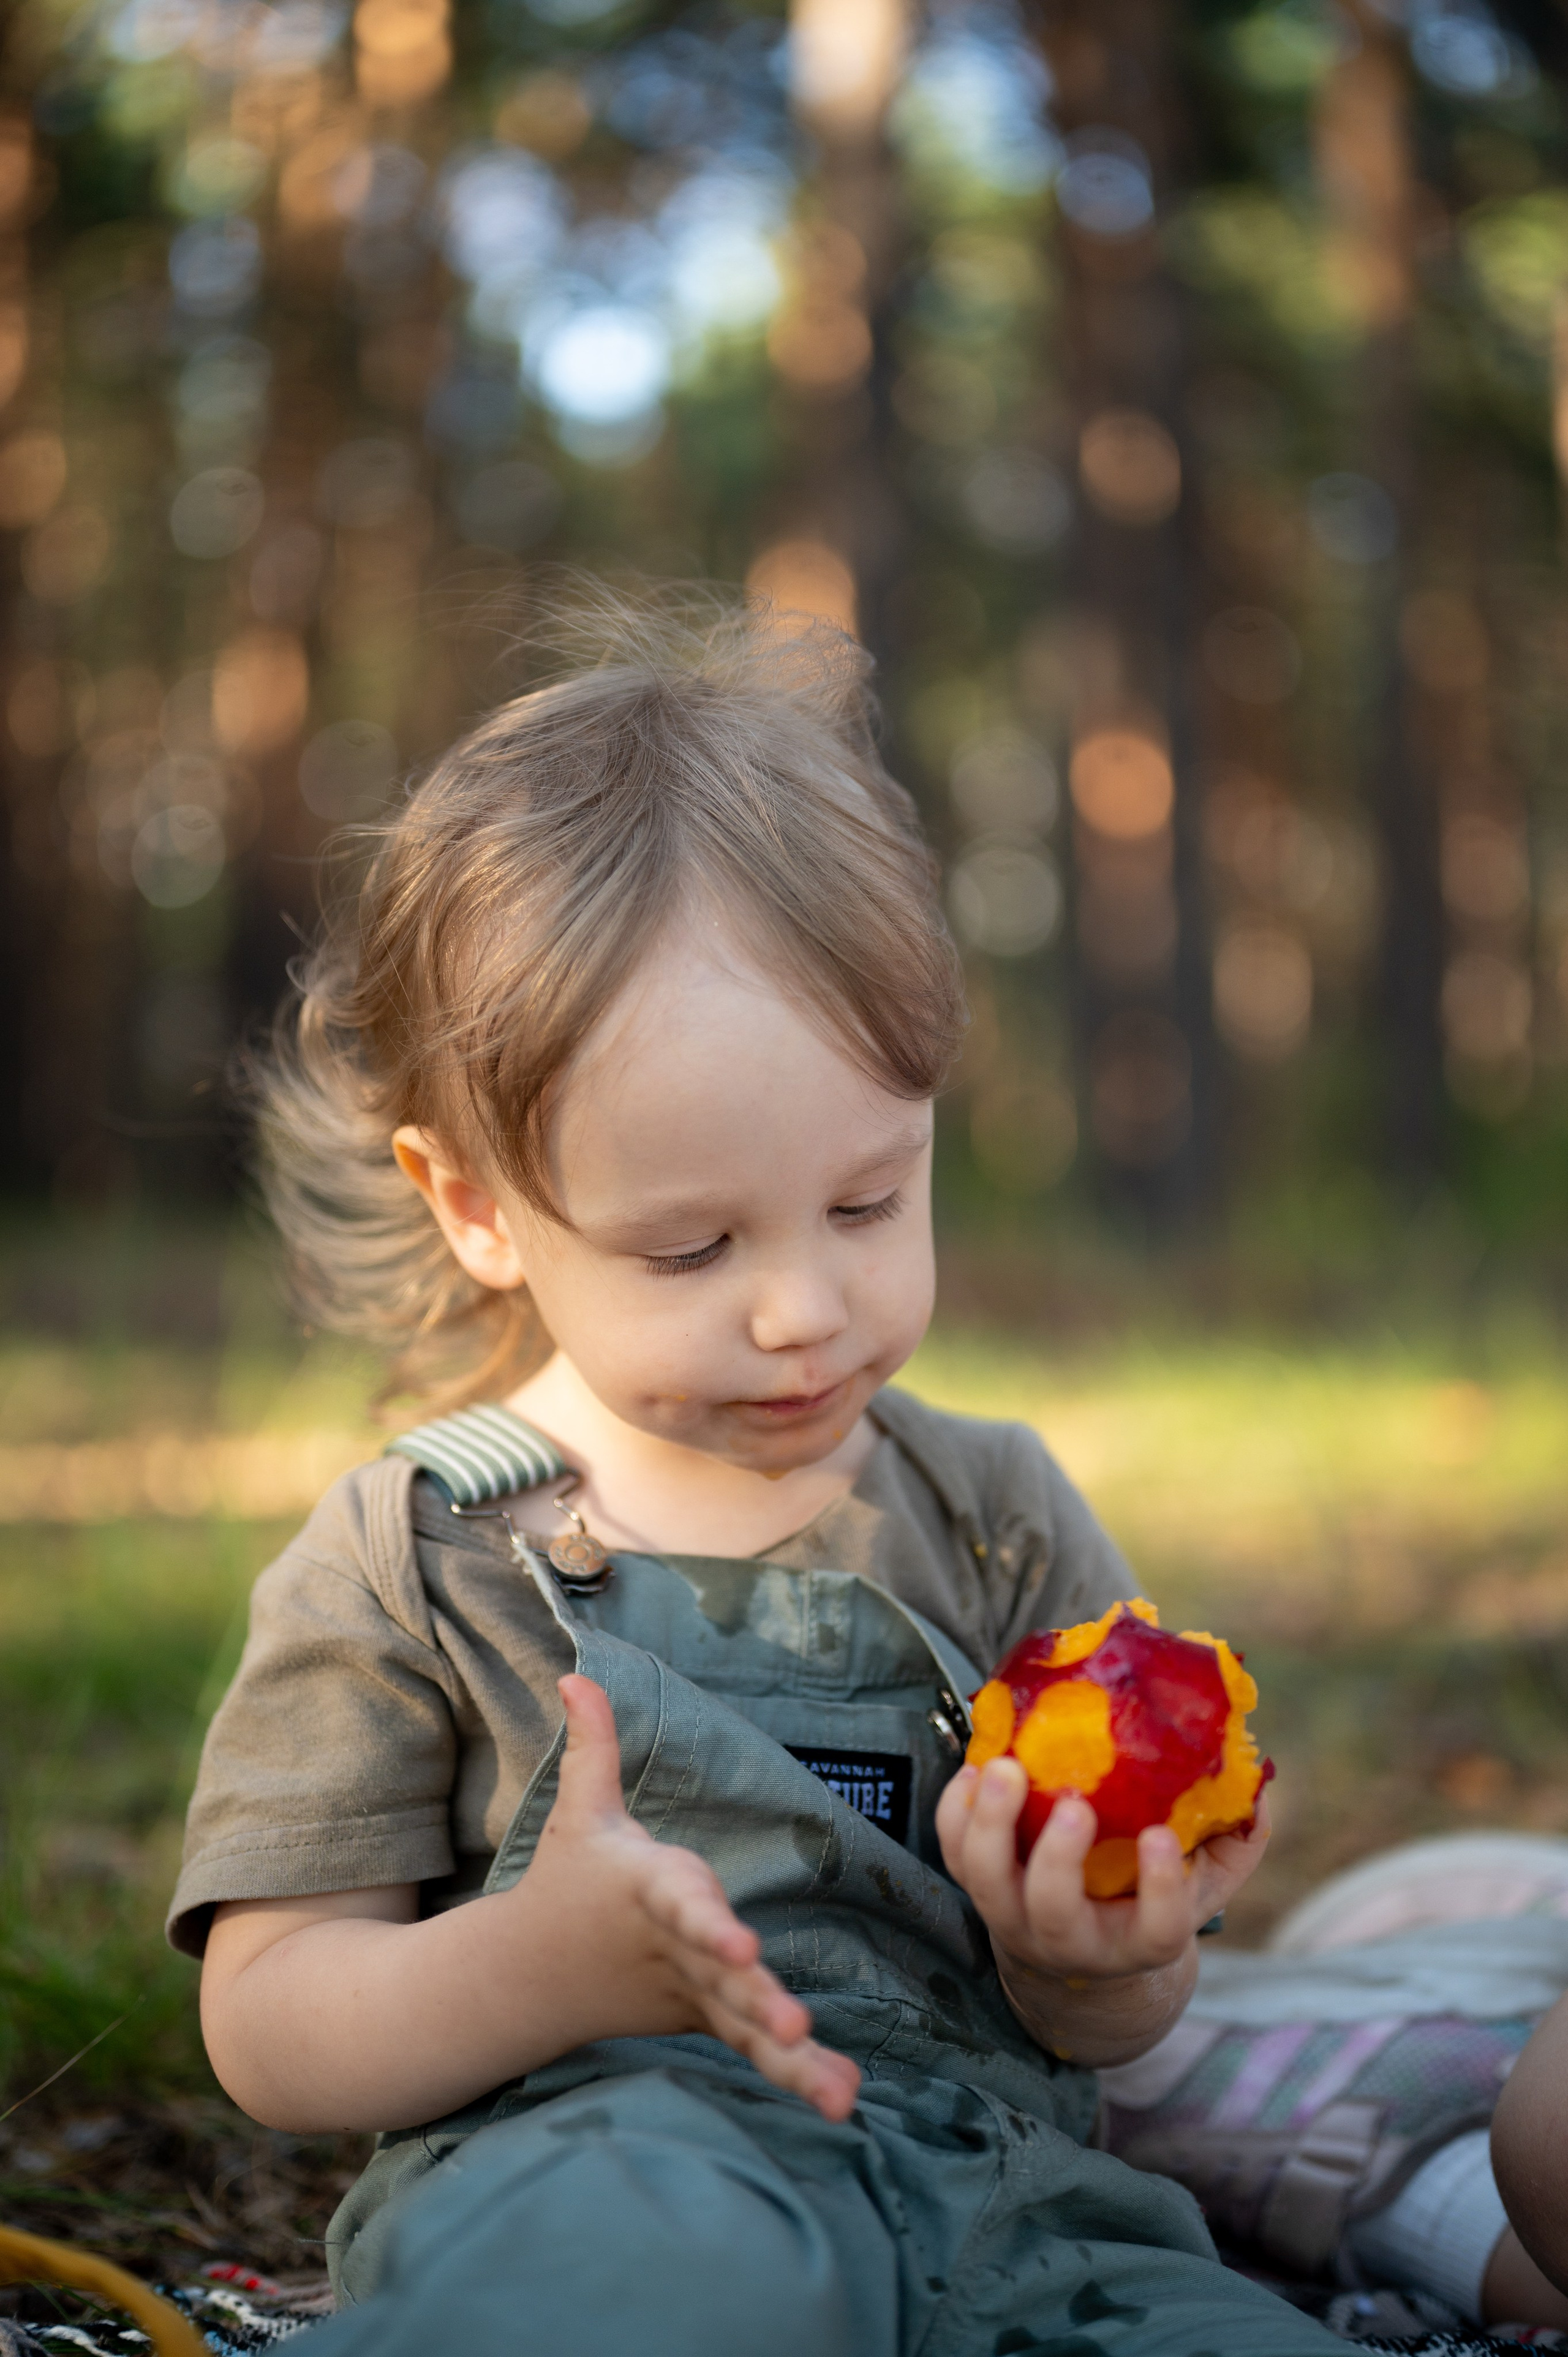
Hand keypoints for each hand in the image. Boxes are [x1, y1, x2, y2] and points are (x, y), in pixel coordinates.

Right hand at [528, 1676, 860, 2121]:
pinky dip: (796, 2074)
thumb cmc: (569, 1881)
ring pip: (744, 2025)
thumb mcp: (580, 1812)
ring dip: (790, 2056)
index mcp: (646, 1895)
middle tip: (795, 2025)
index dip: (708, 1923)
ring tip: (839, 2095)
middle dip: (758, 2000)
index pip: (680, 1906)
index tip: (739, 1944)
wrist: (529, 1976)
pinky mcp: (706, 2021)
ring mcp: (691, 1995)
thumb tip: (575, 1670)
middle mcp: (673, 1952)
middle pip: (720, 1976)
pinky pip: (753, 2049)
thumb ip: (594, 1745)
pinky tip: (844, 2099)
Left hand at [936, 1756, 1268, 1987]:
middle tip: (1073, 1799)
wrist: (1078, 1954)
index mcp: (1137, 1942)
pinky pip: (952, 1853)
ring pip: (985, 1882)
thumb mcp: (1202, 1882)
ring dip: (989, 1823)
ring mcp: (1013, 1916)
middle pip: (1054, 1912)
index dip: (1161, 1889)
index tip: (1160, 1838)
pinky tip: (973, 1767)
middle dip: (1058, 1856)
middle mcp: (1070, 1940)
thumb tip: (1260, 1784)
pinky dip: (954, 1811)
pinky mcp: (976, 1887)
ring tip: (1003, 1768)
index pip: (1158, 1930)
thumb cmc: (1148, 1900)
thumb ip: (1235, 1839)